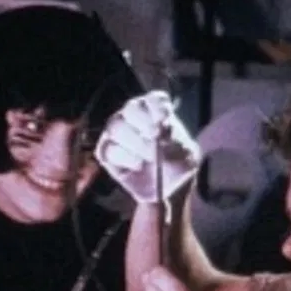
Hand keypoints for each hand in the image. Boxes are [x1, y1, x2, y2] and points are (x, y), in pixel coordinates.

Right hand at [96, 90, 201, 204]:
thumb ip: (173, 144)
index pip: (153, 99)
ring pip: (116, 127)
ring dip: (134, 142)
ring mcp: (118, 133)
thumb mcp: (184, 155)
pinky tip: (137, 165)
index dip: (157, 106)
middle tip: (154, 136)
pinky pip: (107, 149)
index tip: (165, 118)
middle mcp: (134, 117)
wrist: (167, 190)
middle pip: (131, 108)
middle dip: (143, 122)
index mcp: (157, 111)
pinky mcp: (106, 152)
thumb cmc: (177, 167)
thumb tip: (159, 135)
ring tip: (150, 157)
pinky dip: (123, 157)